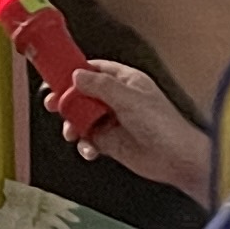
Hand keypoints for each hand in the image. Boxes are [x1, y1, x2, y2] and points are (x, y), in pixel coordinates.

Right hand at [63, 56, 212, 199]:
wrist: (175, 159)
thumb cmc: (164, 125)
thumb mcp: (129, 98)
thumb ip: (100, 86)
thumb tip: (78, 75)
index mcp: (125, 81)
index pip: (95, 69)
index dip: (75, 71)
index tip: (56, 75)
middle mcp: (117, 99)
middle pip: (83, 94)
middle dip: (67, 100)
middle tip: (54, 104)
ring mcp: (113, 121)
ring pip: (82, 118)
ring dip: (72, 125)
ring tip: (72, 132)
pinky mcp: (111, 142)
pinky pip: (88, 140)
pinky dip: (84, 145)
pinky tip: (90, 149)